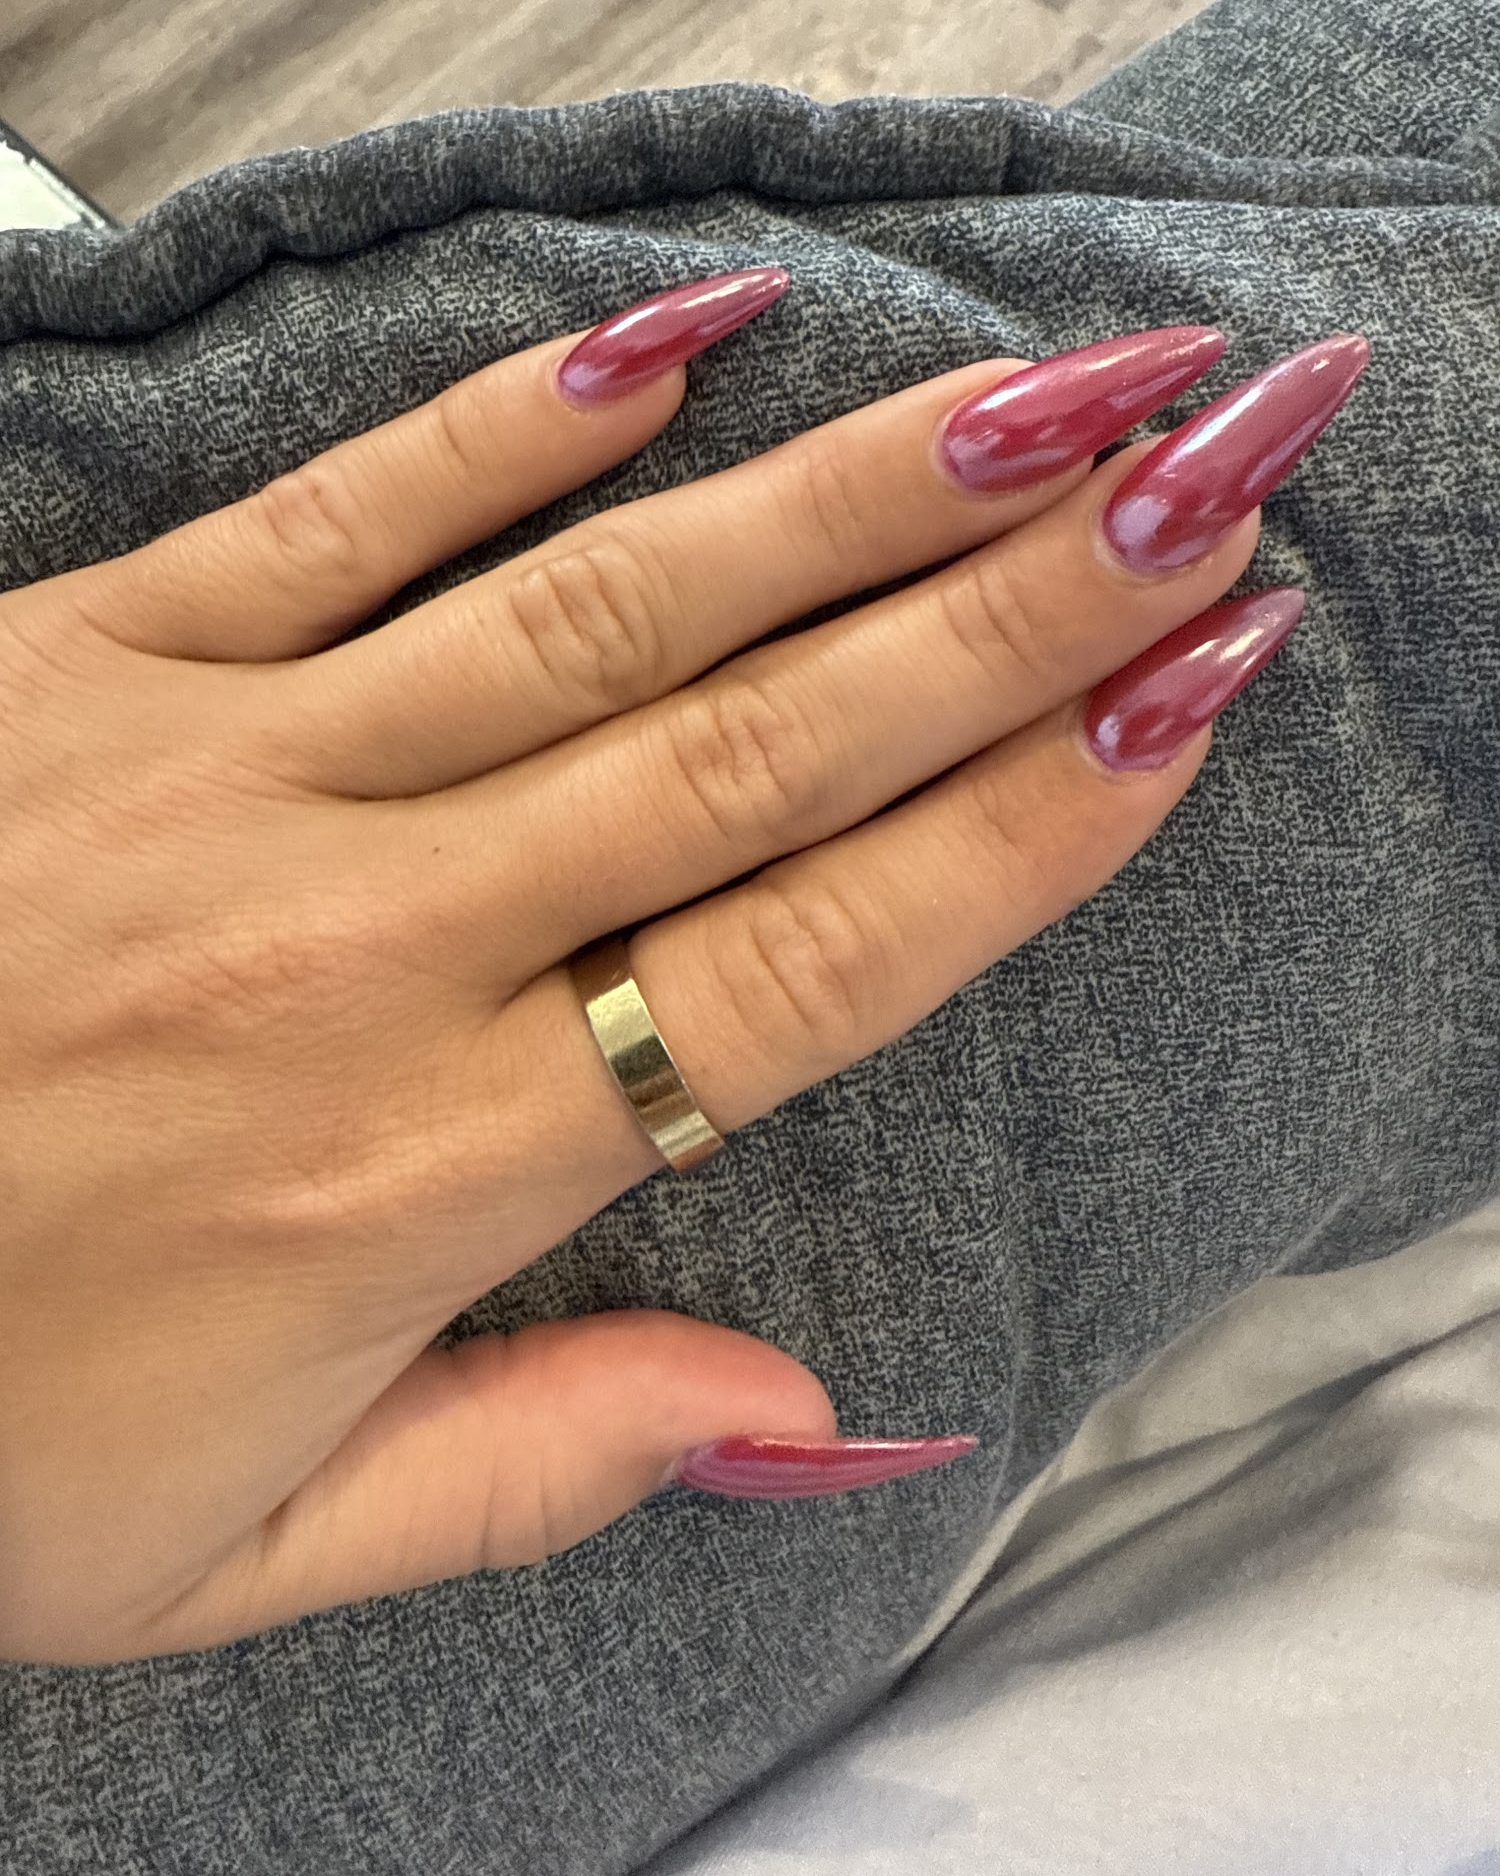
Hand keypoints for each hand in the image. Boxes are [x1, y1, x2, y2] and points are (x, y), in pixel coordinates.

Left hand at [0, 268, 1364, 1662]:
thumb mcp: (229, 1553)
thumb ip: (533, 1475)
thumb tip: (822, 1427)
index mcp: (410, 1175)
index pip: (797, 976)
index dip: (1013, 837)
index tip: (1177, 708)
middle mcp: (349, 949)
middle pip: (747, 756)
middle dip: (1003, 613)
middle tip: (1193, 485)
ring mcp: (212, 779)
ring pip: (594, 613)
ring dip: (838, 499)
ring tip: (1029, 402)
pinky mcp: (76, 660)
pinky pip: (336, 516)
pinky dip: (518, 422)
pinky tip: (689, 341)